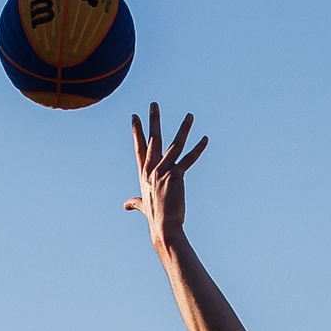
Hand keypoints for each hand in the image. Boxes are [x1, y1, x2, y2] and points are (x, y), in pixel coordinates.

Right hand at [122, 103, 208, 241]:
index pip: (139, 147)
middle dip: (153, 120)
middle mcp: (151, 169)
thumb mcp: (142, 205)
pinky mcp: (176, 176)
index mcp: (144, 173)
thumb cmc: (155, 217)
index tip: (135, 116)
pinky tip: (205, 139)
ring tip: (190, 115)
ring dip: (184, 128)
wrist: (163, 227)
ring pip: (175, 145)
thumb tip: (125, 205)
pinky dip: (198, 149)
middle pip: (153, 140)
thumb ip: (134, 202)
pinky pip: (189, 159)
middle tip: (154, 104)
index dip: (137, 131)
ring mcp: (163, 171)